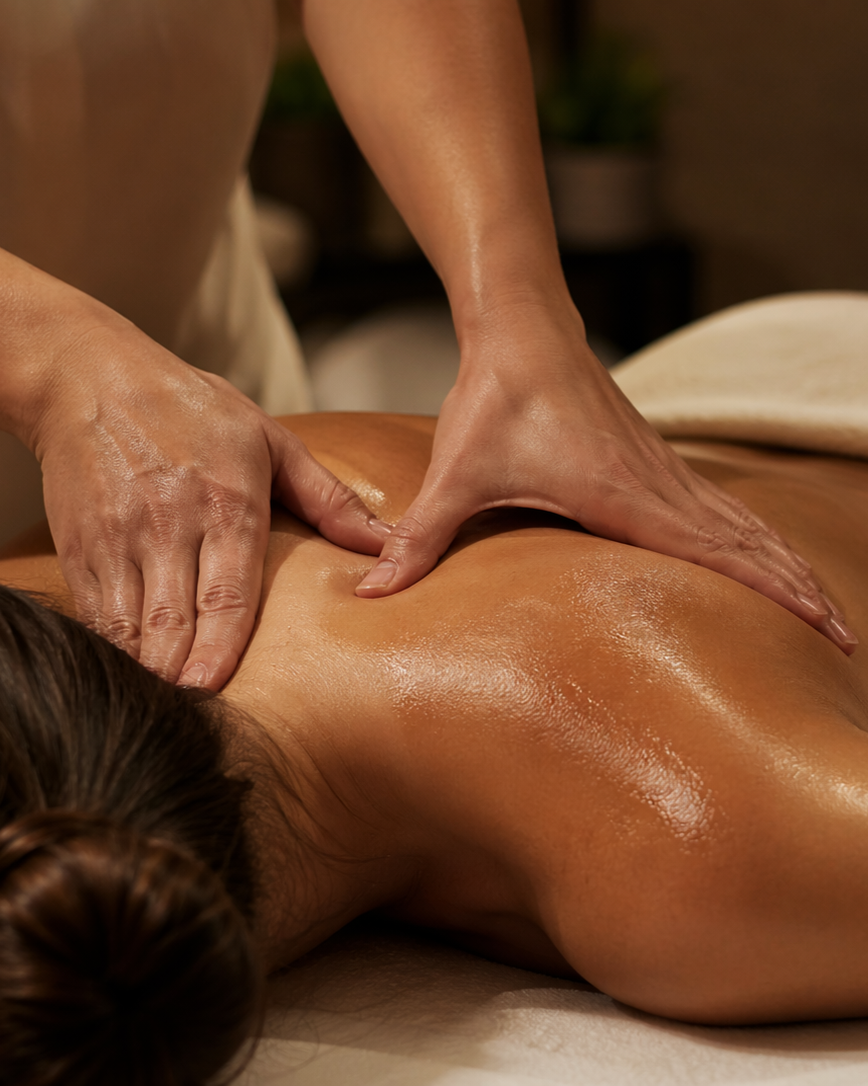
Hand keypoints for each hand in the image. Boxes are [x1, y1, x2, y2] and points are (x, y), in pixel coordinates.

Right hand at [32, 311, 388, 688]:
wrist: (92, 377)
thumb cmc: (193, 409)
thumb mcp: (271, 441)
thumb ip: (330, 499)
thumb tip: (386, 544)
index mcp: (226, 503)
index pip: (226, 592)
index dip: (220, 647)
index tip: (217, 688)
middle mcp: (169, 524)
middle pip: (173, 620)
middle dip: (180, 673)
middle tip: (195, 717)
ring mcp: (118, 537)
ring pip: (128, 624)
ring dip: (145, 668)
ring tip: (163, 707)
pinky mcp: (81, 546)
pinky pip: (94, 611)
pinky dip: (111, 646)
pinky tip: (129, 671)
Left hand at [356, 302, 856, 654]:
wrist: (521, 327)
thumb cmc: (494, 399)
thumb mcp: (457, 473)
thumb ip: (422, 537)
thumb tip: (373, 594)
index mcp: (625, 497)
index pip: (716, 554)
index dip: (772, 590)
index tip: (822, 624)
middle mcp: (658, 486)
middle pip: (748, 543)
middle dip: (800, 591)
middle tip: (847, 640)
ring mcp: (662, 470)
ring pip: (741, 523)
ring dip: (784, 564)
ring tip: (823, 607)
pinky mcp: (652, 461)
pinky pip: (719, 505)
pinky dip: (752, 535)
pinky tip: (758, 552)